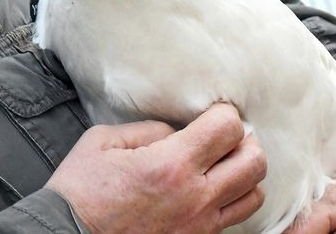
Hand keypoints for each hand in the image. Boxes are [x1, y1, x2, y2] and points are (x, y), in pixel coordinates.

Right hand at [46, 103, 265, 232]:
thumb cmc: (81, 189)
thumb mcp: (103, 141)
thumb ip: (147, 129)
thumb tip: (177, 131)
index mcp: (170, 165)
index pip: (227, 129)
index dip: (224, 113)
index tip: (213, 112)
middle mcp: (194, 197)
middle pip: (254, 162)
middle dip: (244, 142)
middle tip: (224, 137)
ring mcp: (199, 225)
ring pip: (254, 195)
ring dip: (243, 174)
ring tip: (221, 165)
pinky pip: (234, 219)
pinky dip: (232, 200)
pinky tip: (211, 190)